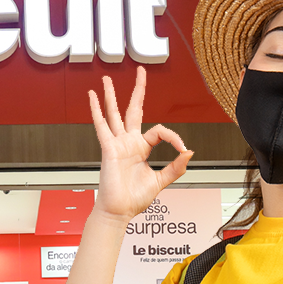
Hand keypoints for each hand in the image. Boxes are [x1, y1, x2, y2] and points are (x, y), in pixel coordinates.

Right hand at [88, 66, 193, 223]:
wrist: (119, 211)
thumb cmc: (135, 199)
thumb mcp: (161, 181)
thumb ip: (175, 167)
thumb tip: (189, 153)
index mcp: (142, 148)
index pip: (160, 131)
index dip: (174, 136)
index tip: (182, 148)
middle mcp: (129, 143)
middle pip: (134, 110)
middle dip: (137, 91)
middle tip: (140, 72)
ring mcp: (117, 144)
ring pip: (114, 113)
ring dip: (111, 96)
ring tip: (107, 79)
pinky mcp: (108, 148)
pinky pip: (101, 126)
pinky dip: (96, 111)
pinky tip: (93, 97)